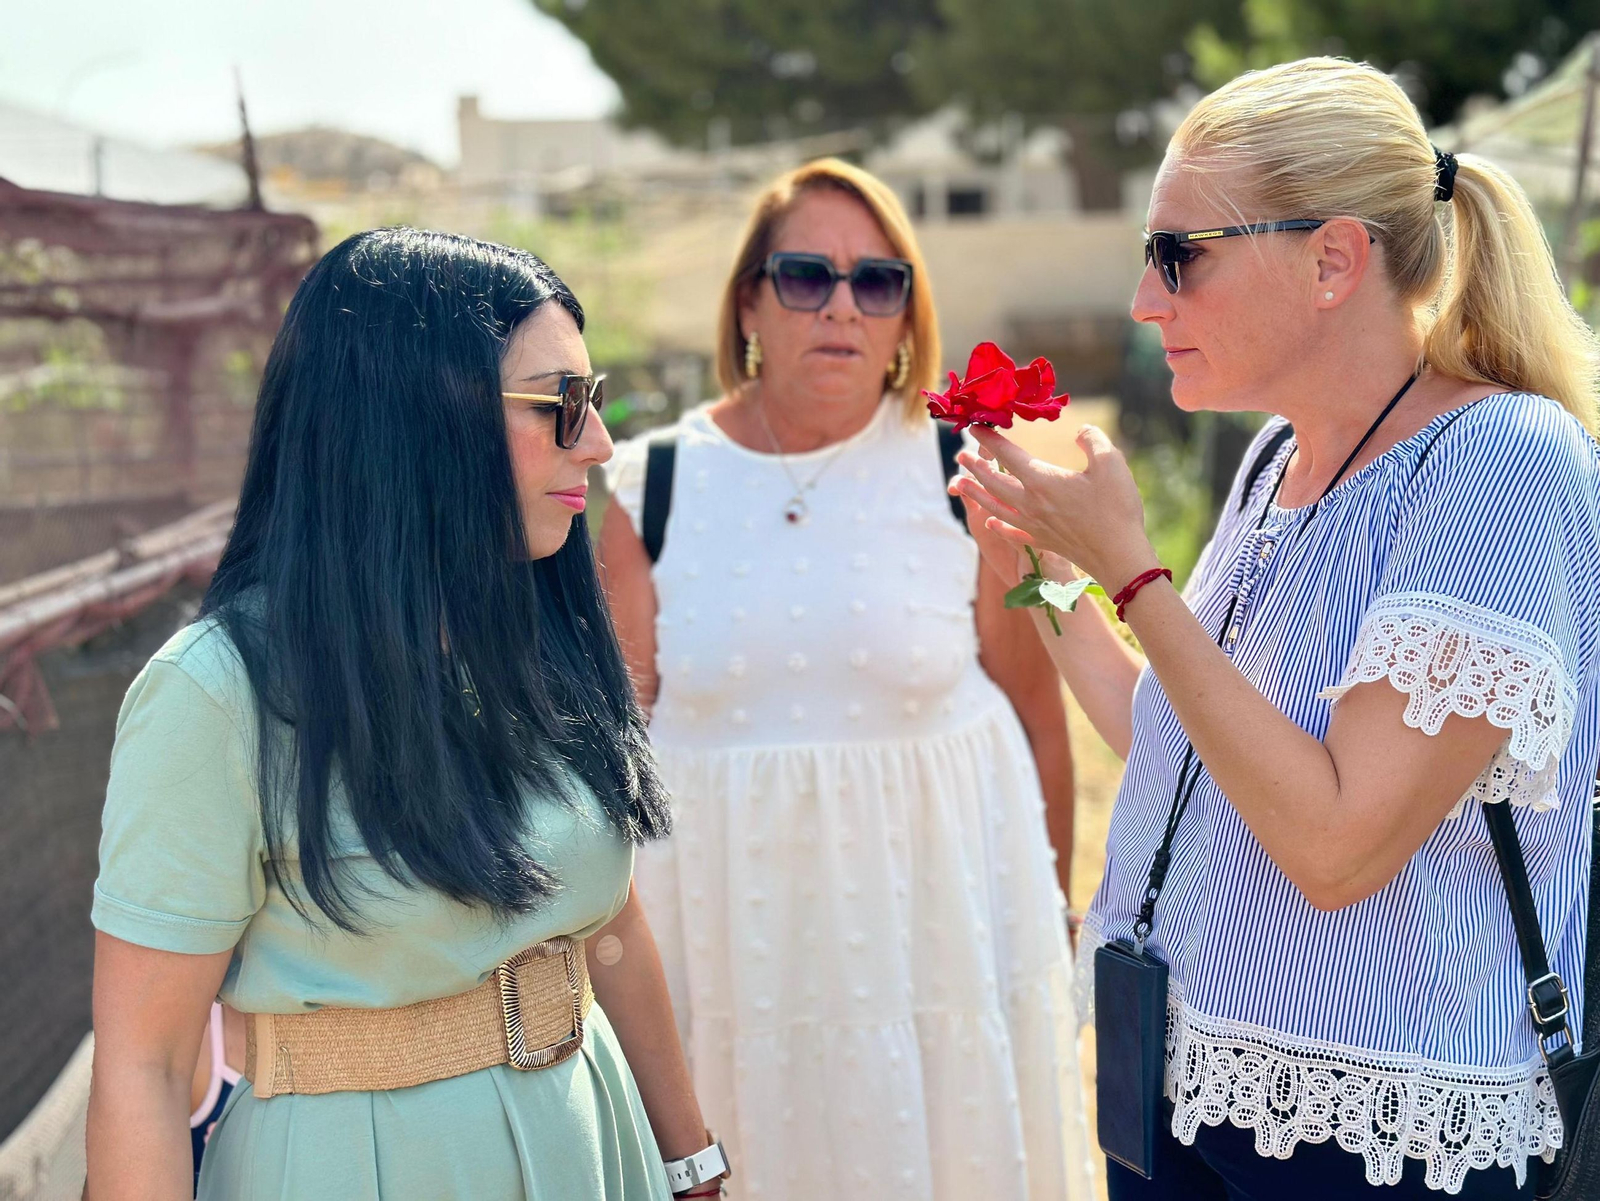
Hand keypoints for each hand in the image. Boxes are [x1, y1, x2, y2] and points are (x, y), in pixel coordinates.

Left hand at [951, 424, 1159, 587]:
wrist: (1118, 557)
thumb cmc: (1116, 509)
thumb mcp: (1111, 463)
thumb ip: (1093, 440)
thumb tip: (1080, 431)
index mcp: (1041, 480)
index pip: (1007, 455)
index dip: (989, 440)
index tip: (974, 427)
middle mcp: (1030, 503)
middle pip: (993, 482)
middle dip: (975, 467)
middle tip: (961, 457)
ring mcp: (1033, 525)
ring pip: (995, 507)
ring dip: (976, 493)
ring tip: (961, 483)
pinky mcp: (1042, 541)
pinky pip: (1011, 532)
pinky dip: (998, 525)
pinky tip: (990, 522)